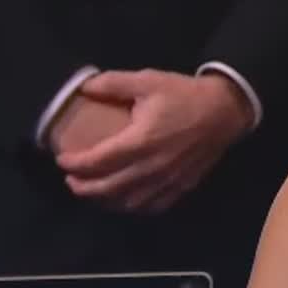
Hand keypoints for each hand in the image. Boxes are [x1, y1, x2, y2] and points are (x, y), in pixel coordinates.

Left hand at [55, 70, 253, 212]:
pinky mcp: (181, 187)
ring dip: (105, 200)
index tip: (62, 159)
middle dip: (83, 187)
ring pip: (128, 202)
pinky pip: (151, 207)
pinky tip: (124, 199)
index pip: (97, 162)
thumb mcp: (148, 80)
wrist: (226, 110)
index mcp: (141, 141)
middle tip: (70, 180)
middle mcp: (152, 167)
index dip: (75, 164)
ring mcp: (168, 181)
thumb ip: (113, 84)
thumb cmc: (185, 95)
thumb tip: (83, 88)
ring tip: (93, 191)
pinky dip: (132, 207)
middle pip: (108, 188)